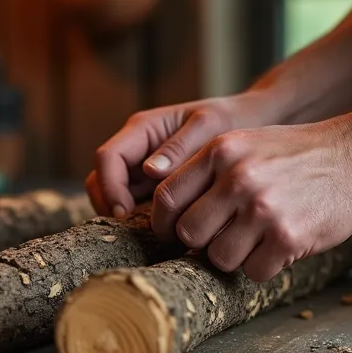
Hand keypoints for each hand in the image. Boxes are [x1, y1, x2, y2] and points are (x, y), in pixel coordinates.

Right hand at [85, 90, 281, 217]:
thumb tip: (150, 171)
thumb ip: (180, 147)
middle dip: (110, 206)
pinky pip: (136, 206)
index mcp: (142, 129)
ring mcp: (142, 170)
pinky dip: (141, 221)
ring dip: (124, 216)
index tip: (125, 213)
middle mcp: (136, 150)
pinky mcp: (154, 188)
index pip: (107, 157)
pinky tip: (165, 232)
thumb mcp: (209, 126)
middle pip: (101, 180)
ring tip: (153, 233)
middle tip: (136, 229)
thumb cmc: (230, 119)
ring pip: (113, 196)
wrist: (250, 125)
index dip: (110, 186)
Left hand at [150, 117, 351, 281]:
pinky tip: (280, 246)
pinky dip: (264, 266)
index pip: (166, 198)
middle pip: (189, 234)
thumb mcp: (246, 143)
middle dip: (201, 243)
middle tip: (222, 238)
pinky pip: (254, 271)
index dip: (164, 223)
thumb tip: (168, 213)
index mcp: (220, 151)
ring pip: (218, 258)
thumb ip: (208, 170)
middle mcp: (237, 178)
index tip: (174, 232)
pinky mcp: (287, 236)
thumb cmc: (298, 154)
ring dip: (234, 257)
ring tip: (256, 240)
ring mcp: (262, 208)